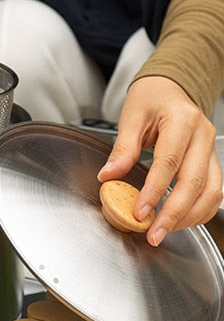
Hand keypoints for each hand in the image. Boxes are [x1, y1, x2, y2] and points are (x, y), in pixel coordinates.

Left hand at [97, 76, 222, 245]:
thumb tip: (108, 175)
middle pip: (194, 183)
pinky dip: (199, 211)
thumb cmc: (150, 98)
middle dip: (173, 214)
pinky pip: (213, 191)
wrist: (171, 87)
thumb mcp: (130, 116)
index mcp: (181, 121)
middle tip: (153, 234)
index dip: (154, 192)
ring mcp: (211, 150)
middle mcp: (202, 136)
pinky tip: (180, 221)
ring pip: (210, 191)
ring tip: (164, 231)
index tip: (139, 212)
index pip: (168, 163)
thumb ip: (122, 148)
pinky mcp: (212, 161)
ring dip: (189, 217)